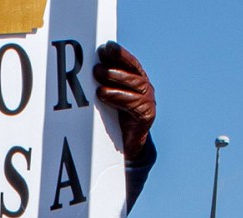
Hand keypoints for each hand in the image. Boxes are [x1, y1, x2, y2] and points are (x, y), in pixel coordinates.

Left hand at [94, 42, 155, 157]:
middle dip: (115, 65)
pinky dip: (116, 97)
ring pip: (134, 85)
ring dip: (114, 79)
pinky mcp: (147, 115)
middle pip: (133, 72)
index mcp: (139, 80)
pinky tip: (103, 94)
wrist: (128, 144)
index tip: (106, 47)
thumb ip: (108, 81)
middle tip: (97, 67)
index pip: (131, 63)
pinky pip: (133, 103)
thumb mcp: (112, 95)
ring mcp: (149, 102)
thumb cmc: (117, 117)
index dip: (120, 54)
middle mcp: (146, 89)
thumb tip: (92, 64)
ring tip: (97, 77)